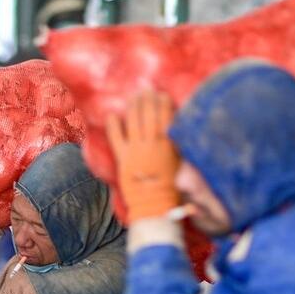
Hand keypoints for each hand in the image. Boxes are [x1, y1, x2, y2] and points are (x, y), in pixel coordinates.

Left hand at [105, 91, 181, 220]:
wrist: (153, 205)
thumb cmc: (172, 187)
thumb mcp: (181, 164)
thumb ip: (179, 146)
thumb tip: (178, 129)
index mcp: (168, 144)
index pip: (166, 116)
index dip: (163, 102)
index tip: (162, 94)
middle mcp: (151, 143)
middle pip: (149, 114)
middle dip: (148, 99)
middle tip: (146, 89)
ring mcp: (136, 150)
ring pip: (134, 121)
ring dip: (134, 106)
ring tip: (134, 96)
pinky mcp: (123, 158)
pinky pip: (116, 138)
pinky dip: (113, 125)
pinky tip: (112, 115)